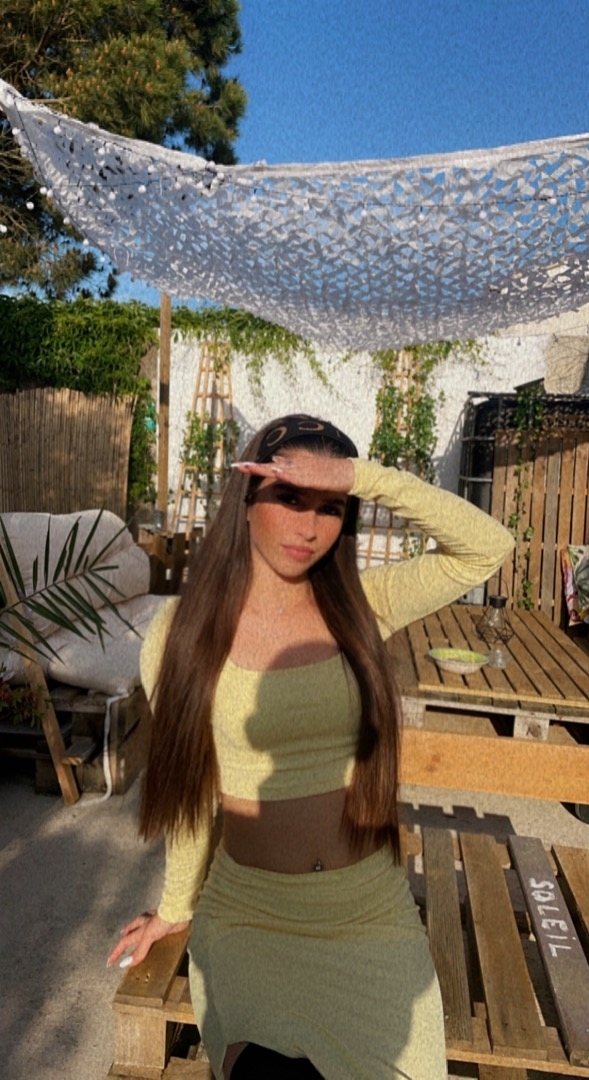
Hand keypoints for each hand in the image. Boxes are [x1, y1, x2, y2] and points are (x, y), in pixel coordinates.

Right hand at [106, 909, 190, 969]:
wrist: (180, 911)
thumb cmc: (163, 920)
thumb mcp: (148, 936)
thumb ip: (139, 950)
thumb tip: (125, 963)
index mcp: (140, 929)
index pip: (124, 942)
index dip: (116, 952)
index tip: (109, 963)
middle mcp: (146, 925)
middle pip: (132, 932)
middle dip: (126, 937)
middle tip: (121, 941)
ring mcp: (156, 925)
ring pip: (143, 929)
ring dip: (138, 933)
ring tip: (135, 935)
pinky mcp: (166, 926)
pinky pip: (157, 931)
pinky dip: (154, 933)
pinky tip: (157, 934)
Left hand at [234, 451, 354, 492]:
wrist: (347, 472)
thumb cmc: (327, 473)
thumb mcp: (306, 467)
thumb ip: (290, 464)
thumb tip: (275, 460)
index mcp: (292, 466)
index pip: (269, 466)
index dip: (254, 467)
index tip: (238, 466)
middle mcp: (294, 465)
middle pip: (269, 466)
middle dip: (253, 467)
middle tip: (236, 465)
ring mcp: (302, 470)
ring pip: (279, 469)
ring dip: (264, 468)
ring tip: (248, 467)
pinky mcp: (311, 476)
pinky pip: (296, 476)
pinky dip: (285, 473)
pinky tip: (276, 471)